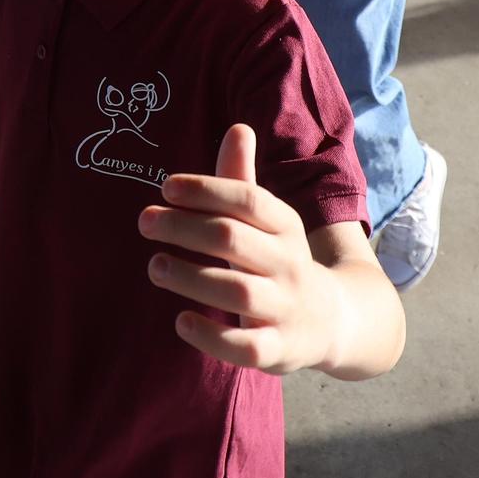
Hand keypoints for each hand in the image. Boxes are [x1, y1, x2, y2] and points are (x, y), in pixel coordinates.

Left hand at [140, 124, 340, 374]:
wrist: (334, 323)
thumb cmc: (281, 261)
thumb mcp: (269, 222)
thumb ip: (243, 181)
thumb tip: (237, 128)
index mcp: (285, 226)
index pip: (247, 199)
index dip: (205, 189)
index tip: (165, 188)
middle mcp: (289, 264)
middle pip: (232, 238)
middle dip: (184, 227)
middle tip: (144, 222)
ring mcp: (285, 308)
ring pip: (238, 290)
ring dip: (190, 277)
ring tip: (155, 265)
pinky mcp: (278, 350)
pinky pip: (247, 346)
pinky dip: (212, 336)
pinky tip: (180, 321)